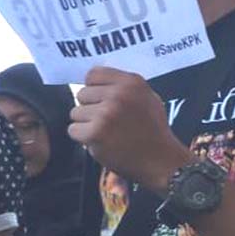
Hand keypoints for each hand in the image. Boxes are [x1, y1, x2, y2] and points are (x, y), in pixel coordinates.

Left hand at [69, 67, 192, 191]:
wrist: (161, 160)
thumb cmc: (153, 130)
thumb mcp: (147, 98)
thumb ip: (124, 87)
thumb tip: (95, 82)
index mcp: (132, 82)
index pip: (93, 74)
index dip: (94, 88)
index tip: (102, 100)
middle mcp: (119, 94)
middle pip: (82, 94)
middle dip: (91, 108)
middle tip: (108, 121)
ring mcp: (106, 113)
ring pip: (76, 113)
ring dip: (87, 124)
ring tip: (107, 132)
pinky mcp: (96, 133)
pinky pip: (73, 130)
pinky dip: (84, 138)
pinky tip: (101, 141)